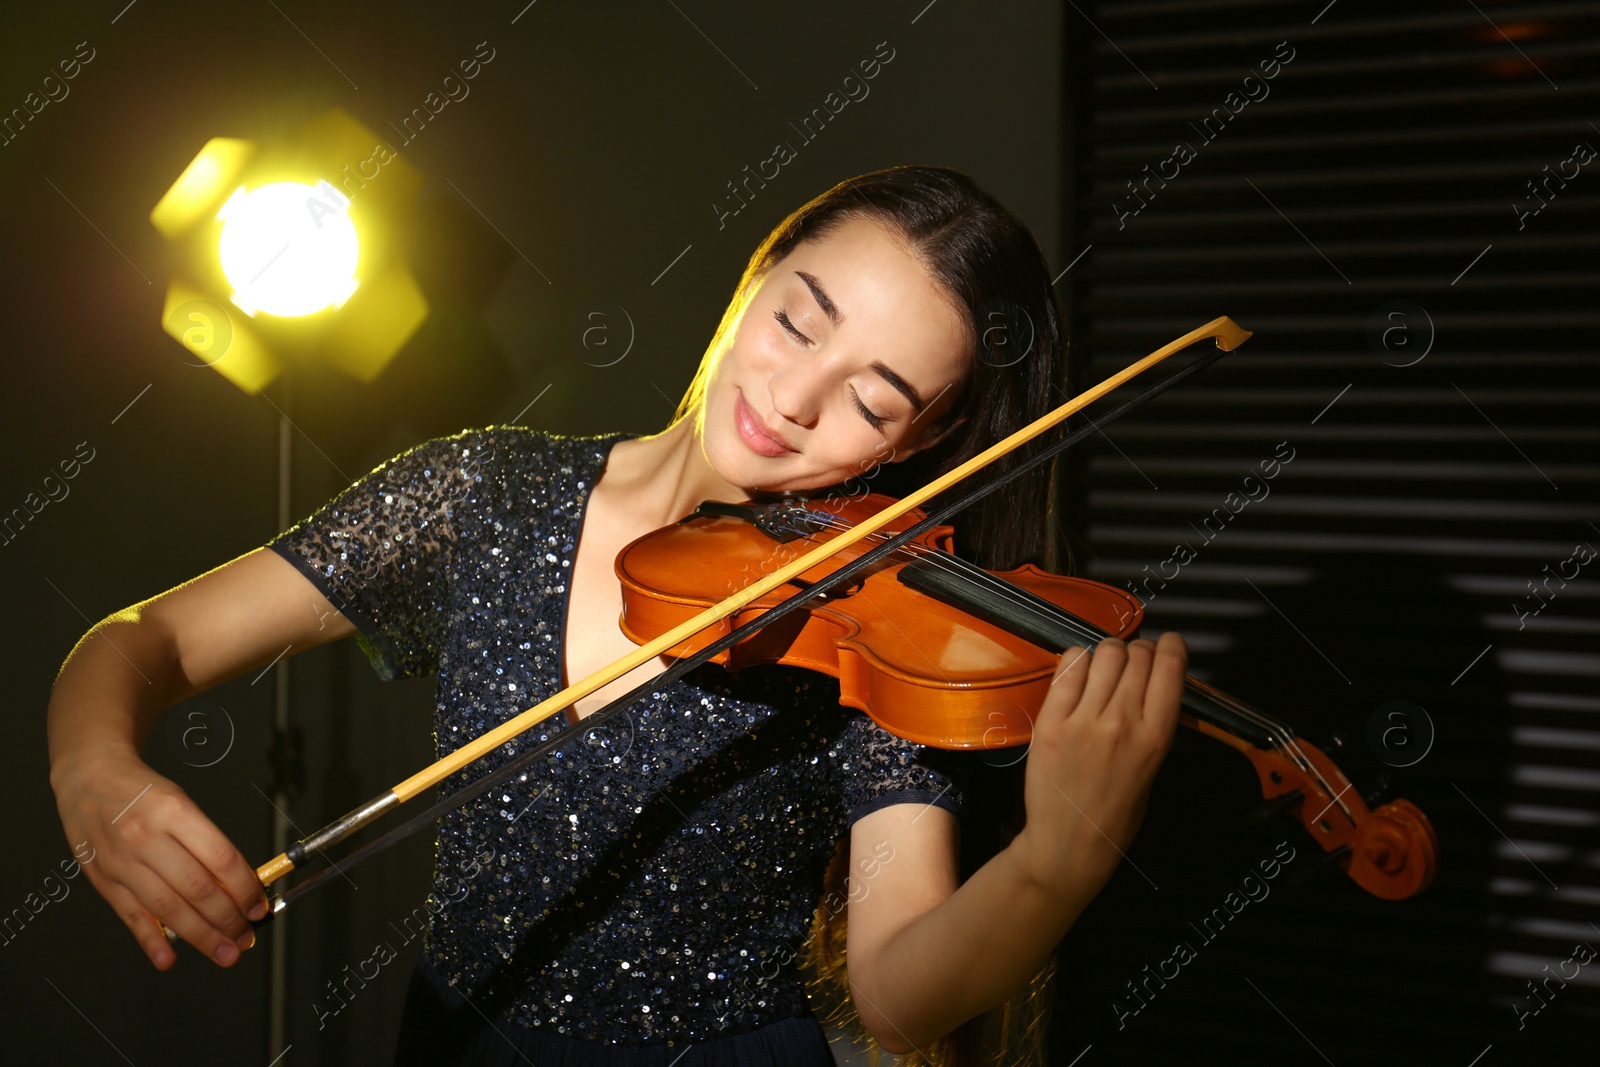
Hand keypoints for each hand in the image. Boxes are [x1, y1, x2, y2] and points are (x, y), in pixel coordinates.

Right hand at [50, 750, 268, 969]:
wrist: (89, 778)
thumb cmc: (143, 792)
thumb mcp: (182, 803)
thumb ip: (206, 842)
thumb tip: (238, 885)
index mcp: (174, 811)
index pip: (220, 857)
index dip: (245, 887)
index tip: (259, 905)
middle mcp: (145, 838)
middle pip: (197, 888)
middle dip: (228, 919)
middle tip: (246, 937)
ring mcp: (121, 862)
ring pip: (168, 908)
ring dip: (202, 937)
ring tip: (225, 953)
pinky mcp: (103, 881)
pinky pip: (131, 916)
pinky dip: (151, 942)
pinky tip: (169, 959)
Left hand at [1010, 633, 1186, 896]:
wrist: (1069, 845)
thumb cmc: (1114, 813)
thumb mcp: (1153, 769)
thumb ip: (1153, 722)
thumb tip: (1152, 681)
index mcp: (1155, 737)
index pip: (1170, 666)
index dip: (1170, 647)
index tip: (1166, 646)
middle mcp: (1123, 723)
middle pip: (1136, 654)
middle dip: (1137, 652)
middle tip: (1129, 666)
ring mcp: (1084, 720)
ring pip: (1104, 653)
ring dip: (1107, 654)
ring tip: (1102, 672)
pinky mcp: (1051, 721)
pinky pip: (1068, 666)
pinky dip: (1077, 661)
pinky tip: (1078, 676)